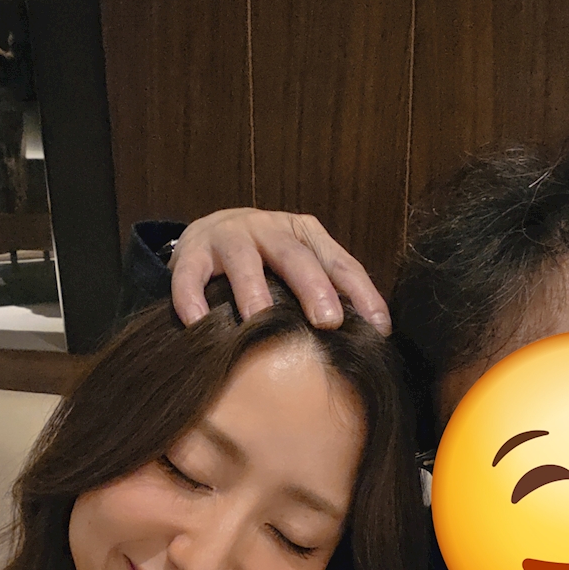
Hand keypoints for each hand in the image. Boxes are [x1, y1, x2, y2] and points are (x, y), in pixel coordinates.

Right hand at [169, 208, 391, 334]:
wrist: (209, 234)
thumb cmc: (264, 263)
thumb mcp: (297, 269)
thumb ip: (325, 293)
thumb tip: (366, 340)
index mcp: (304, 233)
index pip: (339, 263)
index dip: (361, 293)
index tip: (378, 327)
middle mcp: (269, 229)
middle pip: (295, 256)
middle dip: (313, 288)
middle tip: (328, 322)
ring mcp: (228, 238)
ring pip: (244, 261)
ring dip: (253, 291)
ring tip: (259, 320)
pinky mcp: (191, 252)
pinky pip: (191, 275)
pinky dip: (192, 298)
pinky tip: (199, 322)